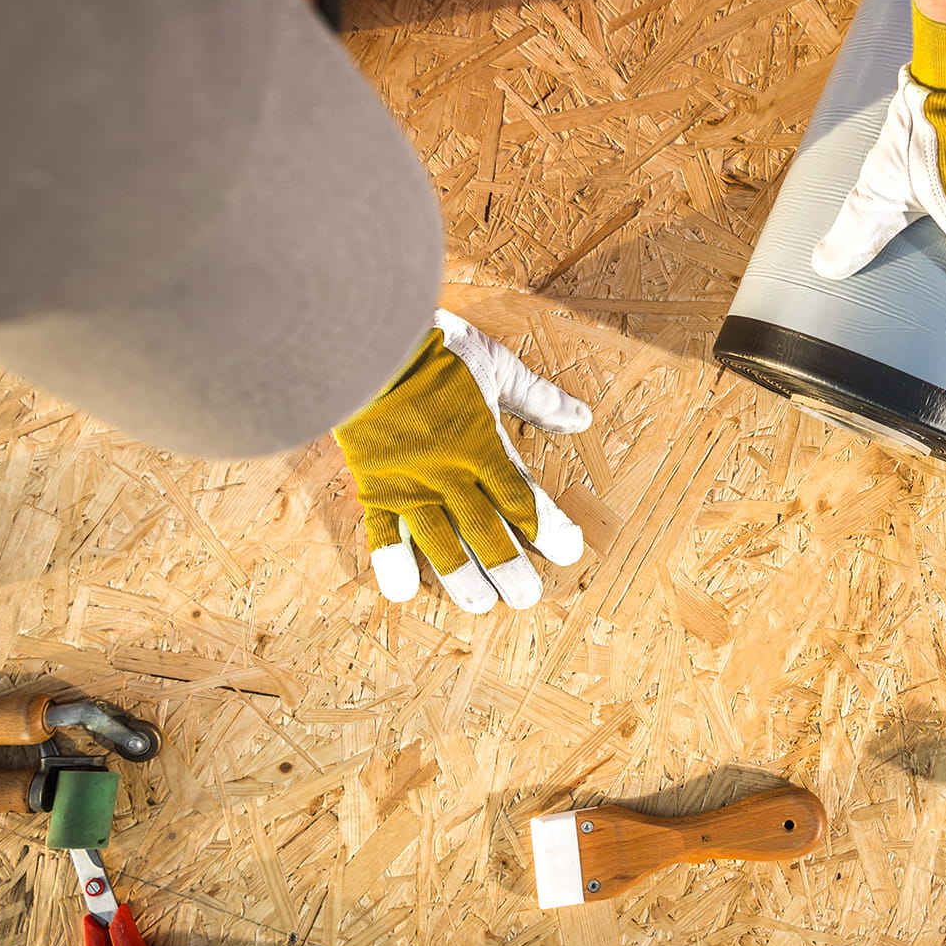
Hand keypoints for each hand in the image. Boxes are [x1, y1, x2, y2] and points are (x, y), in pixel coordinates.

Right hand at [333, 310, 590, 612]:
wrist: (363, 340)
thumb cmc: (432, 348)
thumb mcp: (495, 363)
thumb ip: (538, 398)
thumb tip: (582, 419)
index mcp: (482, 444)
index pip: (522, 499)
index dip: (548, 529)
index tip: (569, 552)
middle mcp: (448, 473)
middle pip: (486, 531)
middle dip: (510, 567)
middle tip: (528, 597)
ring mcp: (409, 483)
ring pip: (440, 542)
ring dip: (463, 577)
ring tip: (481, 605)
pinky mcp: (373, 485)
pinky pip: (382, 532)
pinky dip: (392, 563)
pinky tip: (403, 592)